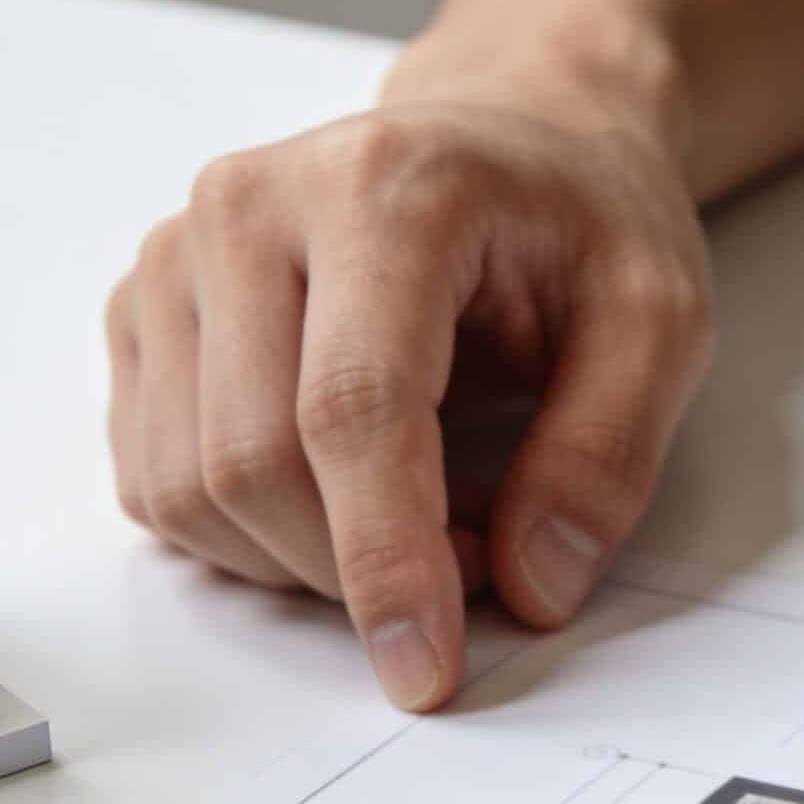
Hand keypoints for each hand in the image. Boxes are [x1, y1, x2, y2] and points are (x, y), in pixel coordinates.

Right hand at [104, 95, 712, 708]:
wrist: (509, 136)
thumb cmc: (575, 218)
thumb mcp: (660, 319)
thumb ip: (606, 455)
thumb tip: (533, 586)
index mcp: (381, 190)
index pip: (349, 410)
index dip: (385, 561)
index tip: (427, 666)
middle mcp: (248, 208)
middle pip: (250, 462)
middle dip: (358, 568)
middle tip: (480, 560)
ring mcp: (176, 258)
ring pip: (187, 489)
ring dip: (305, 559)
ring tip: (425, 512)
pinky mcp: (143, 315)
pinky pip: (157, 482)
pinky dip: (251, 534)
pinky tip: (345, 494)